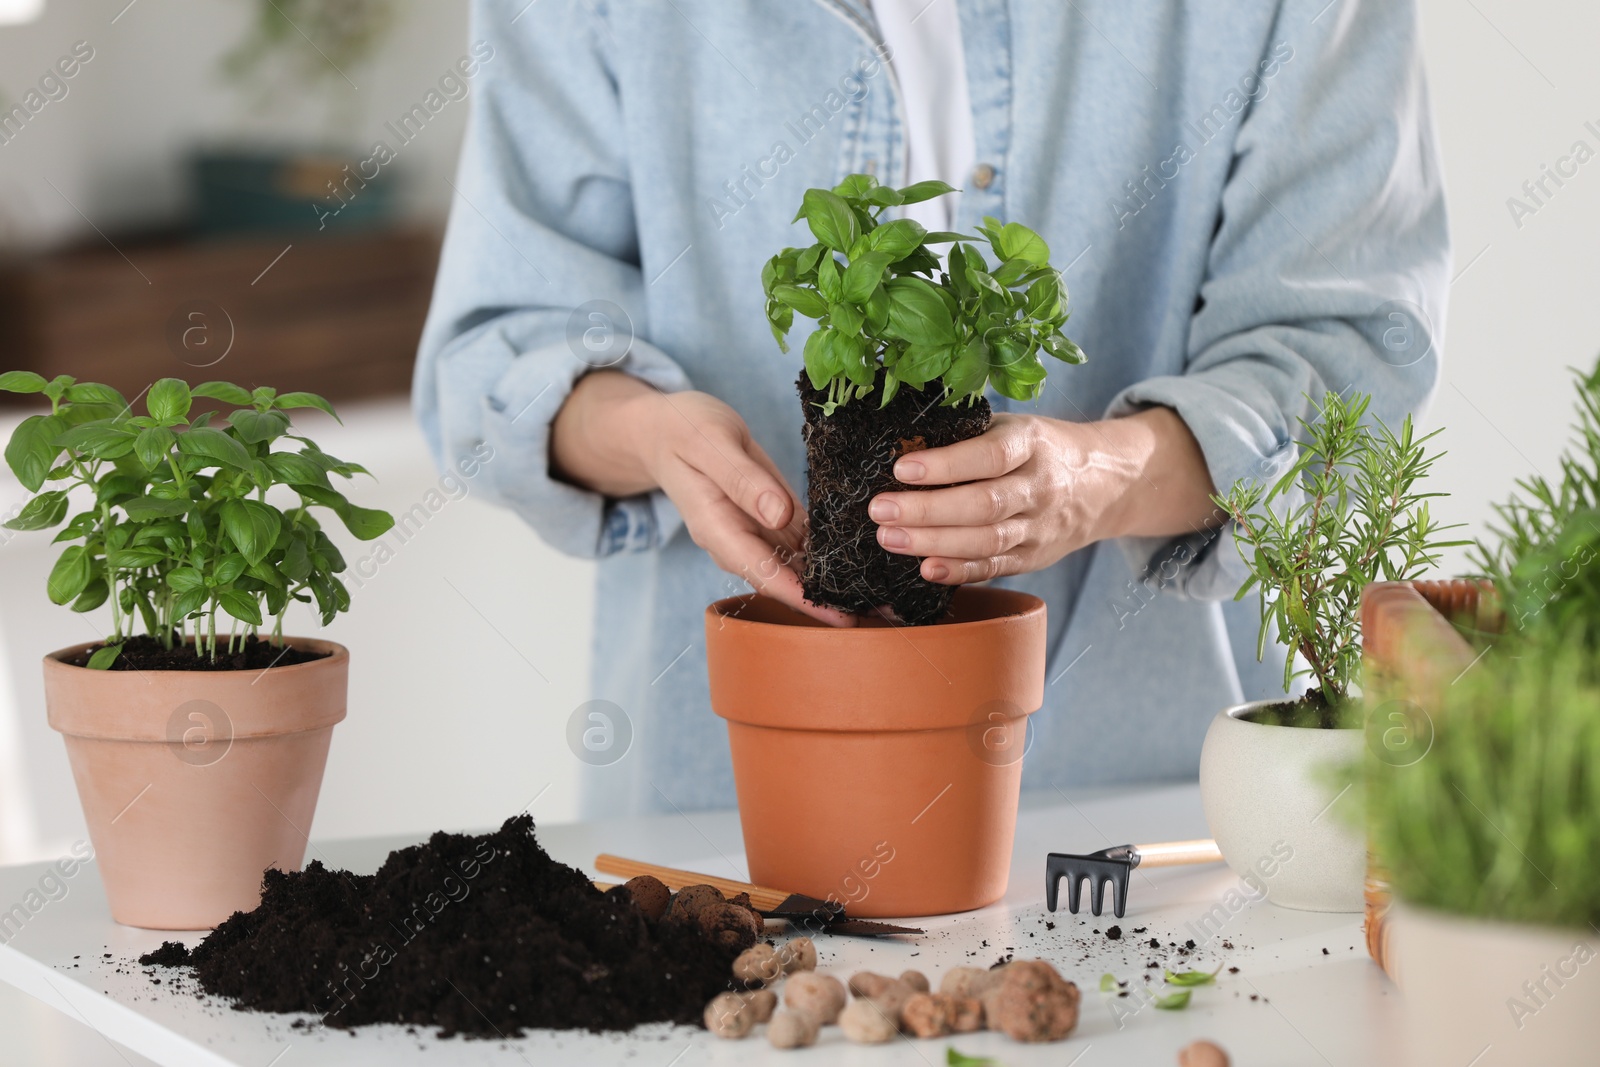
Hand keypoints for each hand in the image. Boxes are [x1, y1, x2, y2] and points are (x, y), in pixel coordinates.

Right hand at [552, 373, 853, 625]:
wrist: (665, 428)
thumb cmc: (683, 429)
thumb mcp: (711, 444)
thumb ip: (743, 480)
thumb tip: (778, 515)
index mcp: (717, 527)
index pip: (762, 572)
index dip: (801, 596)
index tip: (837, 616)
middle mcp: (738, 539)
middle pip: (786, 580)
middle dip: (830, 601)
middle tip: (882, 615)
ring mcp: (755, 531)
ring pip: (800, 566)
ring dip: (837, 582)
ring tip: (886, 600)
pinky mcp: (771, 516)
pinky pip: (803, 542)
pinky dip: (832, 553)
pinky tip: (866, 561)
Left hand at [866, 407, 1219, 584]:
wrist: (1103, 484)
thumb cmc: (1039, 449)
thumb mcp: (1013, 426)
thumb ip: (967, 435)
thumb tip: (900, 442)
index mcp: (1033, 444)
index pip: (990, 456)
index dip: (945, 465)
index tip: (901, 468)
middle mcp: (1040, 487)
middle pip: (983, 505)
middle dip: (926, 510)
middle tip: (879, 509)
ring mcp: (1039, 527)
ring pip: (986, 541)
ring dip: (932, 542)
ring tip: (888, 537)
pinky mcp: (1034, 557)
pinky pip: (994, 567)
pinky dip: (959, 571)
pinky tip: (925, 568)